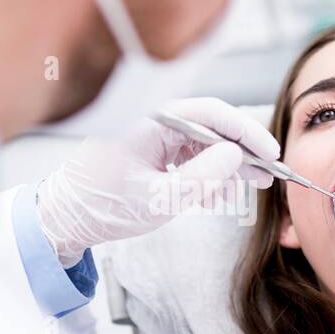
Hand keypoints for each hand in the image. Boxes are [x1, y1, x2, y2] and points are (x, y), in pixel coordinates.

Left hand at [36, 97, 278, 265]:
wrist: (65, 219)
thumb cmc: (101, 206)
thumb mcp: (157, 198)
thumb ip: (200, 177)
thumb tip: (236, 155)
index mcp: (151, 120)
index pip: (211, 113)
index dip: (246, 132)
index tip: (269, 153)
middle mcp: (154, 120)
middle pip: (211, 127)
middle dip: (241, 152)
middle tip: (267, 175)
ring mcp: (153, 135)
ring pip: (203, 143)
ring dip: (226, 167)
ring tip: (246, 190)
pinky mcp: (152, 151)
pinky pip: (189, 156)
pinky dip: (207, 173)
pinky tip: (220, 192)